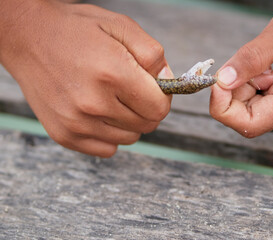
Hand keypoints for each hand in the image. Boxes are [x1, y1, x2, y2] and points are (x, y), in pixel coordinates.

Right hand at [0, 0, 172, 156]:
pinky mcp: (64, 135)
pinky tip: (100, 114)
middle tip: (133, 90)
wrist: (27, 38)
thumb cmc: (76, 30)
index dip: (163, 98)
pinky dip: (110, 135)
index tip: (155, 89)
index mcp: (113, 73)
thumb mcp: (120, 26)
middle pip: (147, 125)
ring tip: (113, 99)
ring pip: (129, 138)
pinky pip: (107, 149)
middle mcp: (94, 103)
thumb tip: (168, 82)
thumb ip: (153, 54)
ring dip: (129, 122)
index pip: (159, 108)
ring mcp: (77, 123)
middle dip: (147, 108)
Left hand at [210, 0, 272, 137]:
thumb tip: (223, 80)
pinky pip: (256, 99)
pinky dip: (250, 82)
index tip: (216, 83)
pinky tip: (266, 66)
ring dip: (243, 85)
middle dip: (233, 92)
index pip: (249, 124)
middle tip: (237, 64)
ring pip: (248, 107)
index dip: (224, 108)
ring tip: (262, 61)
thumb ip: (250, 59)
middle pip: (246, 116)